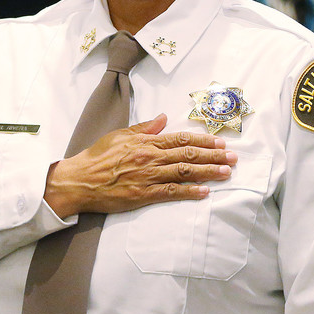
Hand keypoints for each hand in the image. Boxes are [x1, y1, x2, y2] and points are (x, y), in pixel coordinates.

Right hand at [44, 114, 238, 217]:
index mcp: (146, 142)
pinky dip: (189, 192)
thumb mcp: (121, 134)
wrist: (80, 180)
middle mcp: (151, 158)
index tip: (220, 142)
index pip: (181, 138)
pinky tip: (204, 191)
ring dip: (208, 172)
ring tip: (226, 172)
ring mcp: (148, 177)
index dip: (204, 140)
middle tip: (233, 157)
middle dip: (214, 155)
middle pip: (188, 154)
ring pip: (185, 172)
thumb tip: (164, 118)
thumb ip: (145, 127)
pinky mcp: (144, 195)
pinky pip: (171, 193)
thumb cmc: (98, 157)